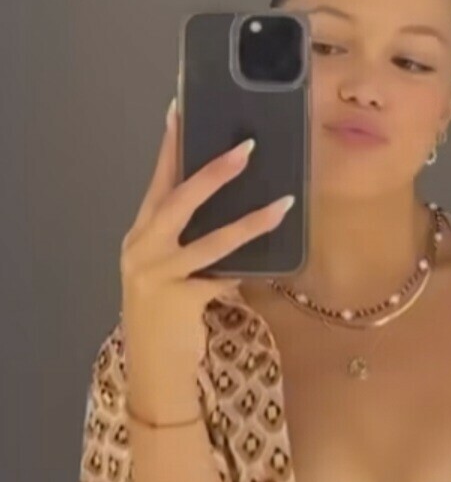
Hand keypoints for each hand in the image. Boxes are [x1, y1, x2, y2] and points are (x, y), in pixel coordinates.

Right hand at [120, 100, 293, 421]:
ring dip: (249, 220)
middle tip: (246, 146)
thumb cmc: (167, 321)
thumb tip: (234, 218)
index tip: (180, 109)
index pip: (157, 183)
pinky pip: (220, 275)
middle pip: (176, 200)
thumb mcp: (172, 276)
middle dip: (212, 171)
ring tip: (281, 202)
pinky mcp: (177, 300)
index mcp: (139, 237)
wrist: (154, 372)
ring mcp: (155, 274)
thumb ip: (192, 246)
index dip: (170, 147)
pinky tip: (271, 262)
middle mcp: (141, 249)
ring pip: (208, 239)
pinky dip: (246, 267)